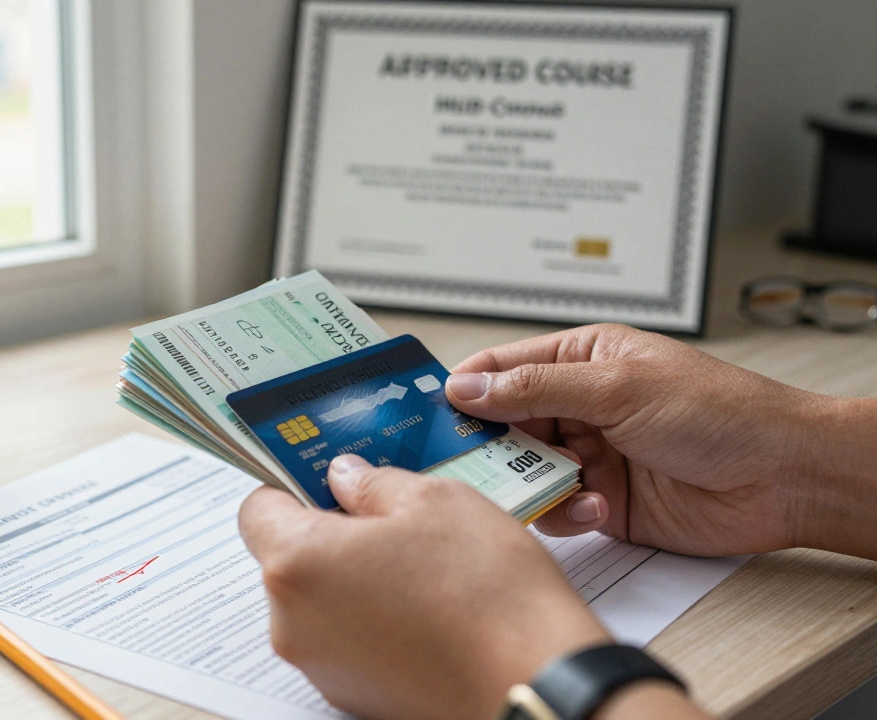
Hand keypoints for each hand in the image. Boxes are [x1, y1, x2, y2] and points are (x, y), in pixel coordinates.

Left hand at [238, 456, 609, 719]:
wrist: (534, 682)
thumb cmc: (486, 592)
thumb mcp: (434, 500)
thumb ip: (373, 483)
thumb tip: (345, 477)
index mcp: (297, 563)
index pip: (257, 509)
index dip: (291, 485)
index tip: (327, 477)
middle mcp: (292, 623)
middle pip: (287, 559)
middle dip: (331, 532)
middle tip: (391, 517)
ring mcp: (321, 666)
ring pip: (319, 600)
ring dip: (354, 577)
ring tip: (420, 566)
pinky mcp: (352, 696)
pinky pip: (345, 640)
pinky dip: (372, 619)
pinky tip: (426, 608)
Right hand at [445, 323, 823, 555]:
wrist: (784, 476)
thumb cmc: (721, 412)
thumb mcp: (618, 387)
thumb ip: (535, 388)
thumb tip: (468, 385)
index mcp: (581, 361)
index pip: (501, 367)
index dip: (464, 387)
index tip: (430, 412)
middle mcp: (581, 407)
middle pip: (504, 425)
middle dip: (490, 445)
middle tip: (469, 463)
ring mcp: (591, 455)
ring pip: (526, 472)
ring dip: (533, 482)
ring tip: (559, 482)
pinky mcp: (605, 503)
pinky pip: (558, 510)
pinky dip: (566, 512)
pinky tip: (597, 506)